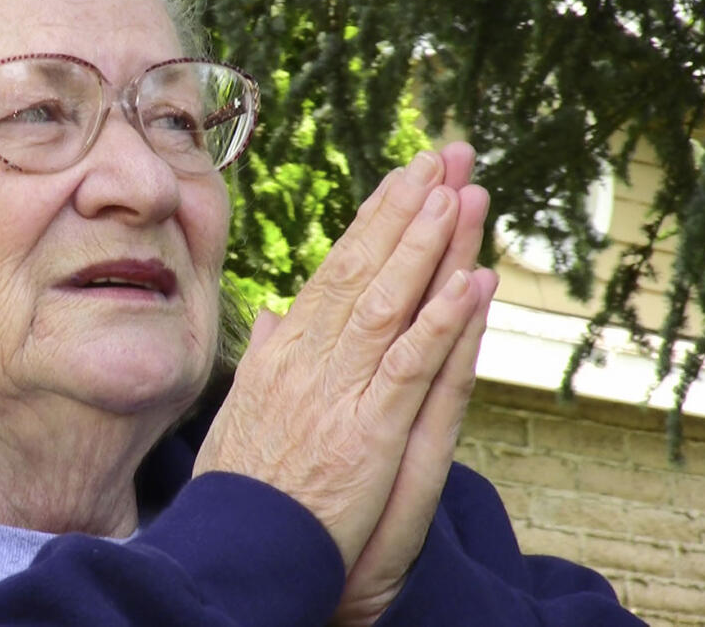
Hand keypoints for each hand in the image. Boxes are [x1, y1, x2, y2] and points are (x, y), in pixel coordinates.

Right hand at [194, 145, 490, 574]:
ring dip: (424, 245)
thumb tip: (274, 317)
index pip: (333, 273)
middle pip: (360, 270)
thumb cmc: (238, 487)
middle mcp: (307, 360)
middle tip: (440, 155)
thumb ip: (263, 360)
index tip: (401, 181)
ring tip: (457, 190)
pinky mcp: (366, 432)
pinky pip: (407, 366)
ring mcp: (335, 393)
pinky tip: (471, 282)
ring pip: (385, 303)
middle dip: (404, 209)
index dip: (372, 224)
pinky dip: (440, 322)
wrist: (233, 548)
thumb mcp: (241, 414)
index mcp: (284, 355)